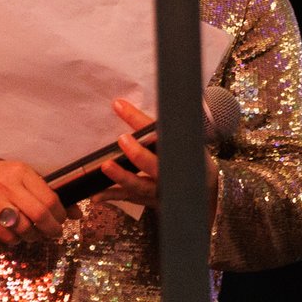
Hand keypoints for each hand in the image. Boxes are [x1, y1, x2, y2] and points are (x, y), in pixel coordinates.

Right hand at [0, 158, 65, 245]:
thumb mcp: (20, 176)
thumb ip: (46, 192)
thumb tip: (77, 213)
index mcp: (20, 172)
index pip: (50, 198)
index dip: (60, 214)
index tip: (61, 219)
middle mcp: (7, 186)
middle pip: (40, 215)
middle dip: (52, 229)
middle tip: (54, 232)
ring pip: (25, 229)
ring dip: (35, 237)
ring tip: (35, 233)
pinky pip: (9, 238)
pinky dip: (17, 239)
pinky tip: (16, 232)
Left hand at [95, 97, 220, 209]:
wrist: (206, 193)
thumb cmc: (190, 160)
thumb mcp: (185, 140)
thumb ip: (161, 125)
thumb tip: (137, 100)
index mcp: (183, 153)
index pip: (161, 134)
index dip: (140, 120)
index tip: (120, 106)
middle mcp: (173, 175)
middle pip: (156, 167)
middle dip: (140, 155)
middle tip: (122, 139)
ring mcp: (160, 191)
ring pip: (141, 187)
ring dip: (122, 177)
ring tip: (106, 166)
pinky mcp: (147, 201)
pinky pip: (128, 199)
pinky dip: (112, 197)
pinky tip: (95, 195)